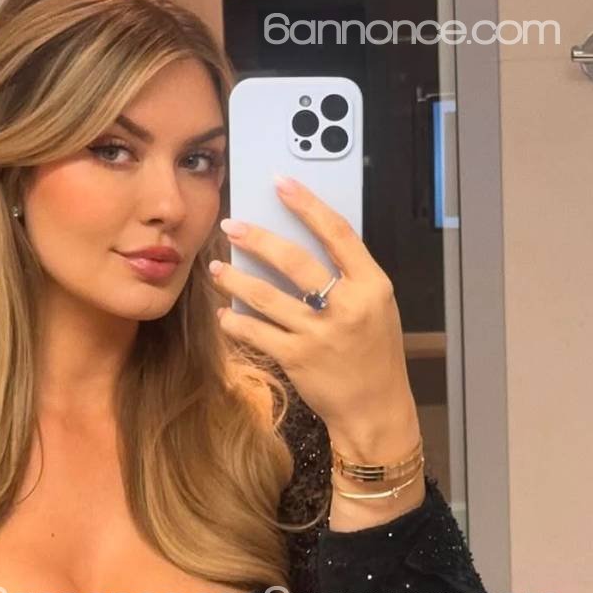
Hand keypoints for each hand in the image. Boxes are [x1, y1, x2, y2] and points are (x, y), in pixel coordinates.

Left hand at [209, 175, 420, 464]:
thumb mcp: (377, 309)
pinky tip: (225, 316)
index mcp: (372, 286)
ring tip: (216, 269)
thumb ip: (349, 278)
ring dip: (235, 281)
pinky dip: (236, 323)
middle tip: (230, 226)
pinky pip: (256, 334)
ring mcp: (319, 334)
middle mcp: (346, 306)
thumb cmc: (375, 356)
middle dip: (257, 240)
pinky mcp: (297, 359)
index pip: (337, 233)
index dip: (307, 204)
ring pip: (266, 297)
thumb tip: (306, 244)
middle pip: (294, 260)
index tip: (281, 183)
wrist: (375, 409)